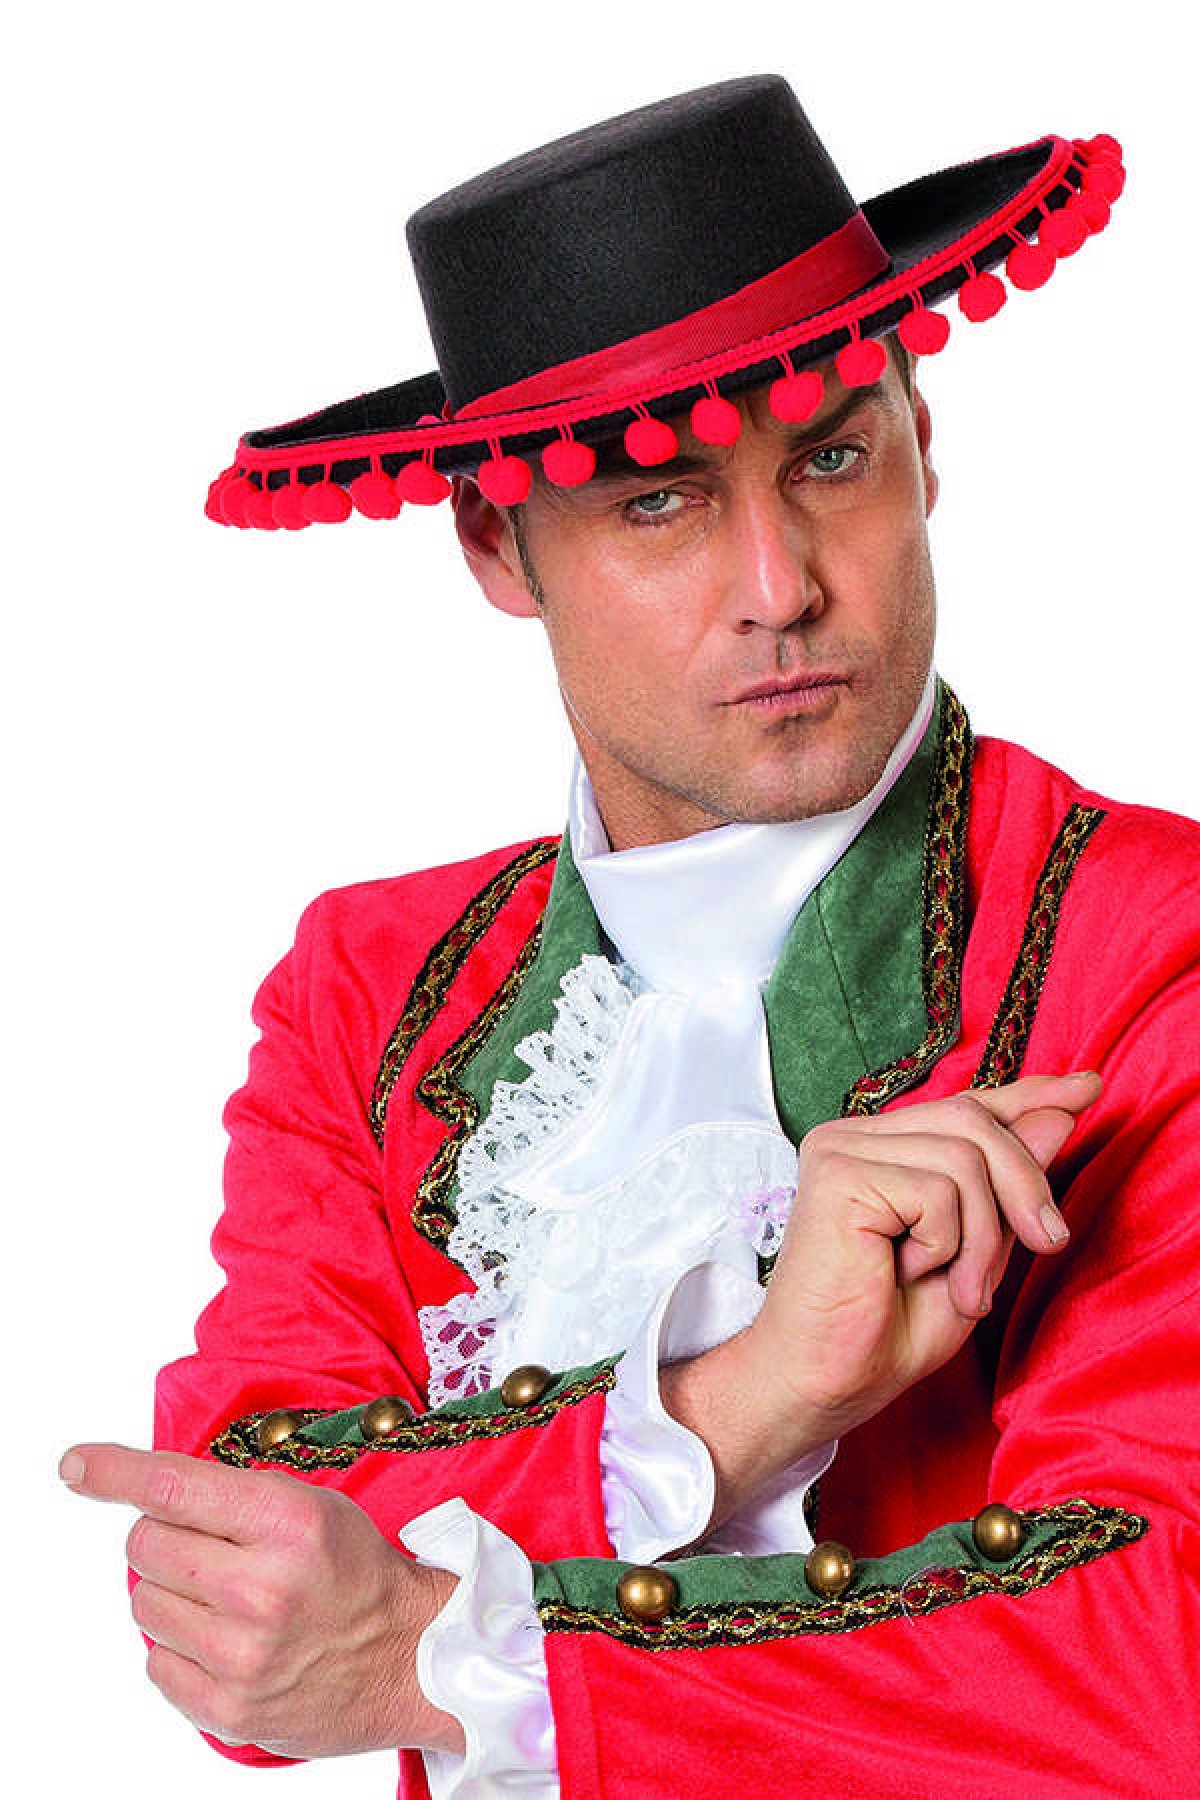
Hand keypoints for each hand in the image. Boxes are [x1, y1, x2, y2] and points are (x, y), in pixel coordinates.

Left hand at [58, 1444, 463, 1758]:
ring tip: (225, 1599)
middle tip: (212, 1548)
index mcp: (286, 1522)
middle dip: (167, 1538)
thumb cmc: (359, 1572)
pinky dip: (179, 1646)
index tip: (76, 1465)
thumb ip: (233, 1496)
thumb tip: (147, 1493)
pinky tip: (224, 1639)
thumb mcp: (311, 1506)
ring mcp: (241, 1654)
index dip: (114, 1472)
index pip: (172, 1487)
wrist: (411, 1658)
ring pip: (142, 1603)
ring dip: (172, 1594)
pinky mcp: (228, 1706)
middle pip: (146, 1544)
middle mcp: (260, 1587)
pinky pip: (154, 1661)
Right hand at [752, 1070, 1101, 1444]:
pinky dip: (946, 1244)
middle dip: (1026, 1185)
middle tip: (1048, 1245)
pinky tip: (907, 1273)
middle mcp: (859, 1136)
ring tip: (961, 1289)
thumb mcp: (975, 1254)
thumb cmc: (886, 1333)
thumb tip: (1057, 1116)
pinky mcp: (837, 1172)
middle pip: (974, 1119)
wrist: (823, 1384)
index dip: (1031, 1096)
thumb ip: (1007, 1189)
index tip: (1086, 1087)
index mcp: (886, 1149)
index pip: (969, 1105)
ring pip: (964, 1156)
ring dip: (983, 1236)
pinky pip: (937, 1190)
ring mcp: (842, 1148)